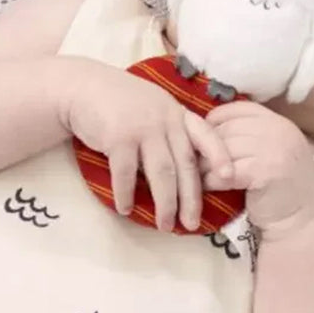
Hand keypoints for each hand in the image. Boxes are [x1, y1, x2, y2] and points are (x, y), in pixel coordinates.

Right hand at [57, 58, 231, 230]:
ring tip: (164, 225)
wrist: (83, 87)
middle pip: (184, 164)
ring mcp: (142, 128)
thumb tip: (183, 168)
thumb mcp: (153, 108)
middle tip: (191, 224)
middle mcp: (165, 120)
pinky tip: (126, 209)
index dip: (220, 156)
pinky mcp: (118, 138)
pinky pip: (125, 174)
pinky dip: (126, 194)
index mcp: (176, 113)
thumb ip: (169, 130)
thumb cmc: (119, 103)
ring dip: (164, 203)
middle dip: (190, 198)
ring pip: (161, 173)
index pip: (206, 135)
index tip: (230, 177)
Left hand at [202, 101, 313, 235]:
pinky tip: (210, 188)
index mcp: (280, 123)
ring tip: (199, 177)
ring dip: (206, 165)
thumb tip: (204, 127)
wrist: (300, 223)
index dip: (215, 121)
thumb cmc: (278, 192)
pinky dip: (213, 180)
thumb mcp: (268, 155)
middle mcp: (281, 130)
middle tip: (194, 163)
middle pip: (228, 127)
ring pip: (224, 148)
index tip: (202, 139)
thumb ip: (248, 138)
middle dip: (206, 146)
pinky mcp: (267, 171)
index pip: (238, 108)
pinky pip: (227, 170)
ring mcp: (277, 149)